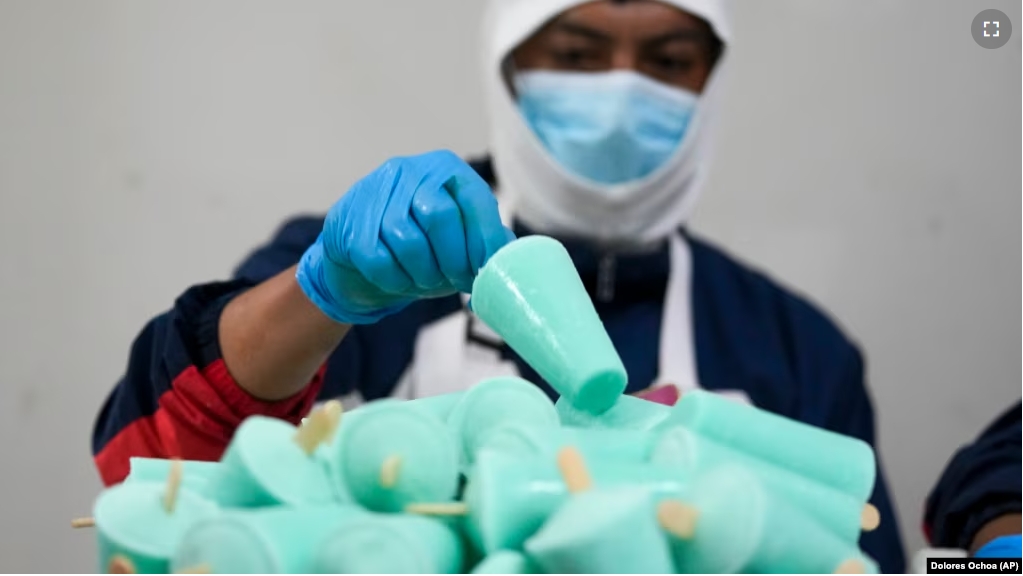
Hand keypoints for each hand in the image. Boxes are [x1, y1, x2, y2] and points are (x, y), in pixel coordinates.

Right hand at [297, 150, 514, 323]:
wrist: (361, 257)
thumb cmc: (422, 246)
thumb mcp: (460, 238)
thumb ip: (488, 242)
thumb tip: (514, 261)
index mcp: (445, 169)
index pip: (474, 200)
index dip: (484, 240)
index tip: (487, 270)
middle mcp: (409, 171)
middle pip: (439, 216)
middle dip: (454, 259)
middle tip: (458, 281)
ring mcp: (374, 192)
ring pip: (406, 239)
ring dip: (423, 272)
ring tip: (428, 281)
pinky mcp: (348, 220)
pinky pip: (377, 258)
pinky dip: (395, 279)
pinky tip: (401, 281)